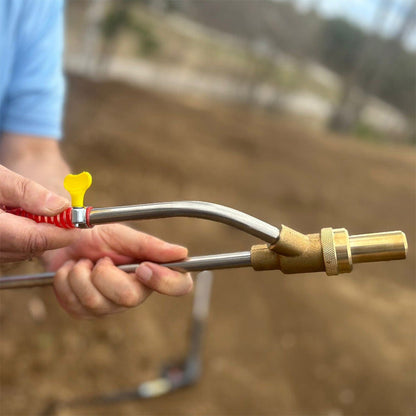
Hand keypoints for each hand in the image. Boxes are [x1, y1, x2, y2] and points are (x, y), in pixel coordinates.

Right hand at [0, 165, 74, 261]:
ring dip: (37, 235)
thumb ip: (28, 192)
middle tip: (63, 214)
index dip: (60, 233)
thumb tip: (60, 207)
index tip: (78, 223)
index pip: (33, 239)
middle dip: (51, 233)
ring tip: (33, 211)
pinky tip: (20, 220)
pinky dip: (23, 238)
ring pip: (23, 252)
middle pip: (30, 248)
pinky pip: (13, 252)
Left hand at [45, 224, 192, 317]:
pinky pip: (75, 305)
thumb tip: (182, 253)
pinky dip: (66, 282)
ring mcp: (110, 306)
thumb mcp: (123, 235)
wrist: (64, 241)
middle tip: (100, 259)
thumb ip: (150, 246)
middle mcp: (136, 292)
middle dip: (105, 274)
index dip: (165, 281)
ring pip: (97, 303)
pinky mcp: (85, 312)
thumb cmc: (98, 236)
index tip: (142, 267)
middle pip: (130, 298)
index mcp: (152, 271)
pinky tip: (71, 271)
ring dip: (81, 275)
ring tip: (82, 262)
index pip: (179, 285)